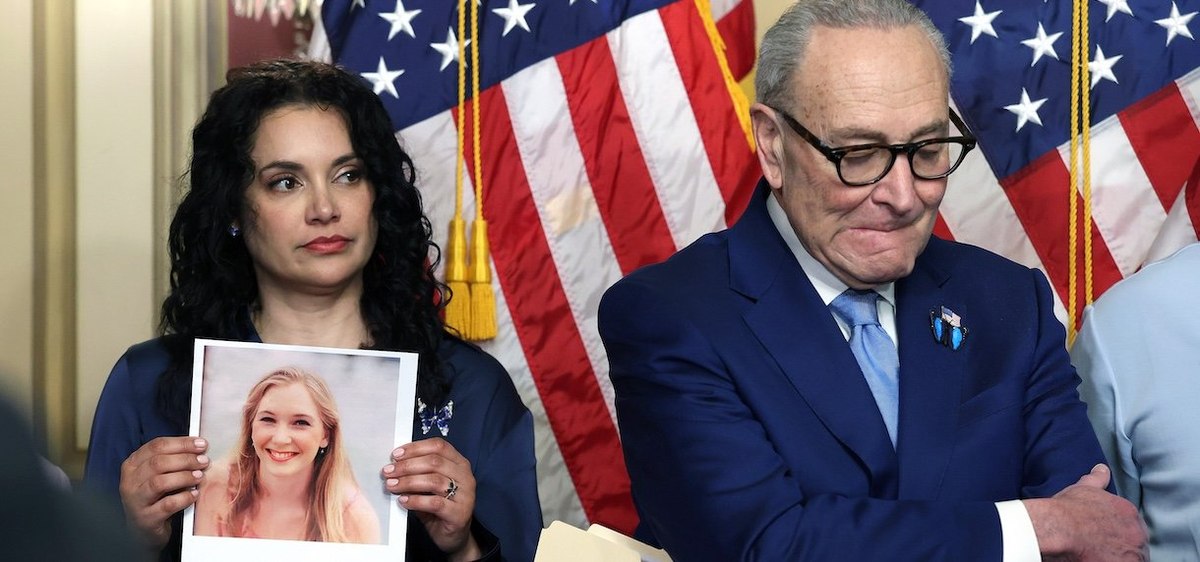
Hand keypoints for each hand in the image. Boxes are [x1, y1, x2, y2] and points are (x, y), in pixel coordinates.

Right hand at [118, 436, 208, 548]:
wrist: (143, 531)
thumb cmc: (155, 498)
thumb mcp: (158, 475)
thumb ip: (172, 461)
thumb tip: (199, 448)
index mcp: (132, 465)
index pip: (156, 446)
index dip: (181, 443)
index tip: (201, 444)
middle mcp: (129, 481)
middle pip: (158, 462)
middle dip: (186, 459)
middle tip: (204, 461)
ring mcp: (135, 501)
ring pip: (159, 482)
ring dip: (184, 477)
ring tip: (199, 476)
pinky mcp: (145, 518)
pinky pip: (167, 505)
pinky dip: (184, 497)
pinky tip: (194, 494)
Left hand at [383, 438, 479, 560]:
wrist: (453, 536)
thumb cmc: (439, 507)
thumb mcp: (429, 486)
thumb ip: (418, 473)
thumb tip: (393, 465)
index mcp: (459, 463)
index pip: (439, 446)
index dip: (415, 448)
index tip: (396, 455)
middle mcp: (465, 476)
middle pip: (435, 462)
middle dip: (407, 466)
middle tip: (388, 472)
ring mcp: (465, 495)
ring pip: (434, 481)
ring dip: (409, 482)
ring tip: (392, 486)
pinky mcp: (460, 514)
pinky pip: (435, 503)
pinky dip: (416, 500)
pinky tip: (404, 501)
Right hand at [1025, 464, 1147, 560]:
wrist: (1059, 527)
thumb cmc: (1068, 509)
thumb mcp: (1083, 489)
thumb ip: (1097, 479)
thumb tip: (1102, 468)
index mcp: (1129, 513)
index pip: (1132, 527)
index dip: (1119, 533)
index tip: (1105, 536)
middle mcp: (1137, 532)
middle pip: (1135, 545)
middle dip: (1123, 548)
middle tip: (1101, 548)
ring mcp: (1133, 552)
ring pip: (1132, 558)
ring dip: (1120, 558)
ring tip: (1098, 556)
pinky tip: (1098, 560)